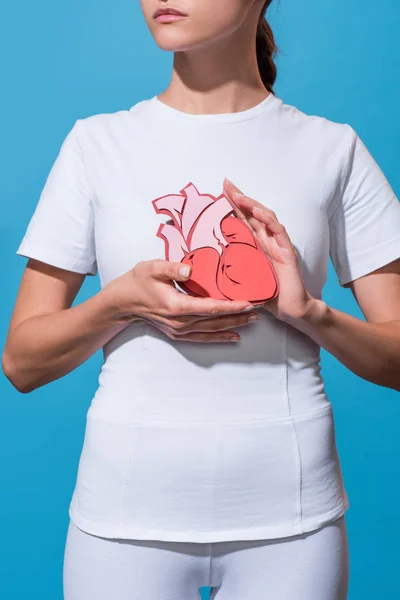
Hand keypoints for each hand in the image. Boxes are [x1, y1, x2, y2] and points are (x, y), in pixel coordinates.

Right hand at [103, 259, 258, 342]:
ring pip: (212, 330)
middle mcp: (180, 322)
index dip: (231, 305)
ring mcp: (179, 330)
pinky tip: (234, 336)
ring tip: (253, 320)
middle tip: (259, 309)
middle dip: (238, 315)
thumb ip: (172, 268)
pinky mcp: (177, 333)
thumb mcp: (152, 268)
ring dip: (233, 325)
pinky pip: (202, 337)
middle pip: (215, 320)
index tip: (248, 301)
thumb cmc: (137, 281)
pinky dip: (219, 337)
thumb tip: (191, 269)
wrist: (122, 302)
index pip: (210, 307)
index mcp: (176, 306)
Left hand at [222, 178, 316, 321]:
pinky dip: (268, 220)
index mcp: (258, 246)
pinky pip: (278, 232)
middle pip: (253, 214)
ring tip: (237, 195)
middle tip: (225, 183)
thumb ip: (230, 272)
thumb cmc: (268, 296)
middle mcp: (268, 241)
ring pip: (265, 218)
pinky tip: (257, 212)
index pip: (244, 220)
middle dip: (240, 197)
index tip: (220, 191)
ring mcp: (279, 245)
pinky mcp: (288, 253)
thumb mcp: (243, 281)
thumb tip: (206, 268)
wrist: (291, 309)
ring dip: (251, 205)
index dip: (233, 205)